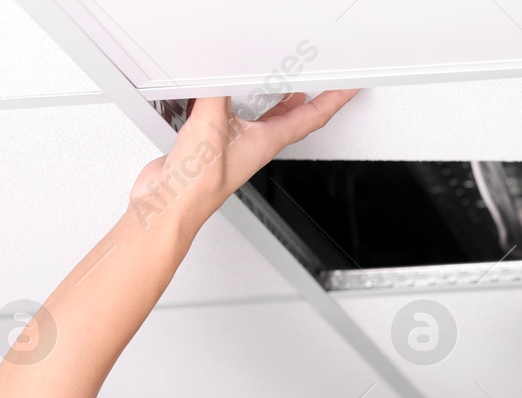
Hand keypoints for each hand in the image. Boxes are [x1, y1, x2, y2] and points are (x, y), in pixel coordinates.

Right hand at [128, 89, 359, 235]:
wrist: (172, 203)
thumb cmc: (198, 183)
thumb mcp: (211, 123)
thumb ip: (218, 91)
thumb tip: (219, 69)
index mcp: (267, 141)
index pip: (312, 117)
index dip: (333, 101)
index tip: (350, 88)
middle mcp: (256, 144)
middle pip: (293, 118)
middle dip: (310, 99)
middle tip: (323, 83)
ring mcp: (237, 146)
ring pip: (264, 118)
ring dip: (276, 100)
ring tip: (286, 83)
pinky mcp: (214, 144)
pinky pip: (234, 118)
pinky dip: (239, 103)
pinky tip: (230, 95)